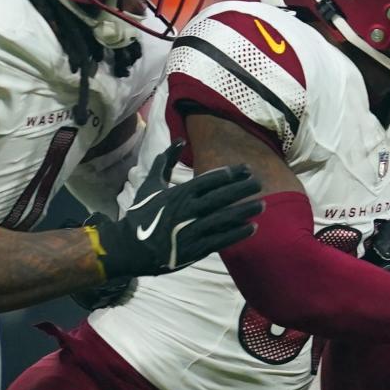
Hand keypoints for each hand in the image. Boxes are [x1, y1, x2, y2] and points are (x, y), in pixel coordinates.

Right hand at [89, 141, 261, 280]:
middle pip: (221, 197)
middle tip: (259, 183)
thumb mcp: (151, 184)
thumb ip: (166, 161)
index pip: (210, 180)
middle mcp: (187, 210)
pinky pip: (220, 240)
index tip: (246, 170)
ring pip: (224, 219)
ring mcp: (190, 231)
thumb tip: (180, 139)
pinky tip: (251, 227)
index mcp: (178, 193)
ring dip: (244, 211)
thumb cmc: (141, 213)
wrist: (128, 247)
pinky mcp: (193, 250)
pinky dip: (237, 234)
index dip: (231, 174)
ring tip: (261, 204)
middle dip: (242, 189)